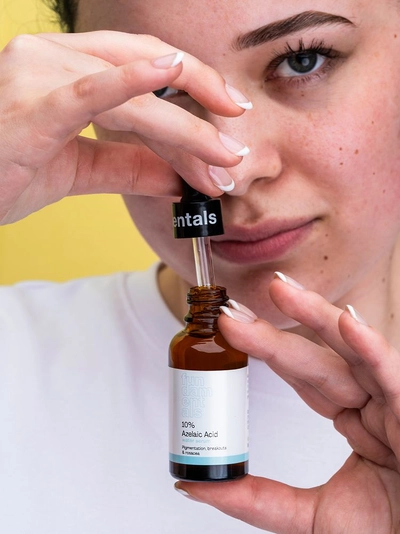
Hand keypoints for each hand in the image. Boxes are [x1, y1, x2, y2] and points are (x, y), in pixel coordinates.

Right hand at [0, 31, 248, 222]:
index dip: (190, 95)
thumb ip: (126, 167)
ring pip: (135, 94)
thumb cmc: (3, 169)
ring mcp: (42, 77)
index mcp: (65, 70)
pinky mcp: (33, 107)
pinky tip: (168, 71)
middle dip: (203, 100)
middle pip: (149, 69)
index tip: (225, 126)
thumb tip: (175, 178)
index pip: (143, 75)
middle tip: (238, 141)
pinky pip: (89, 89)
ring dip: (186, 128)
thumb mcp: (76, 169)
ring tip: (224, 156)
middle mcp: (53, 60)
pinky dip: (130, 80)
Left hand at [175, 273, 399, 532]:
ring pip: (352, 353)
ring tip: (280, 291)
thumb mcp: (314, 520)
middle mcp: (375, 407)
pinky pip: (395, 378)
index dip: (268, 352)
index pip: (306, 378)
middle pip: (319, 360)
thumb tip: (194, 485)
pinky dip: (372, 351)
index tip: (231, 331)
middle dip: (275, 333)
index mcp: (356, 423)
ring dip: (317, 318)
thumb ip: (257, 500)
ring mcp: (396, 406)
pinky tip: (344, 324)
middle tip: (234, 310)